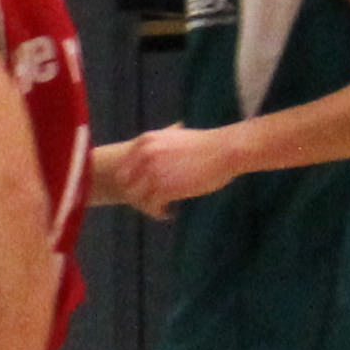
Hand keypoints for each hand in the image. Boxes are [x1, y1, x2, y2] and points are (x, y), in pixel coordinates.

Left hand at [112, 125, 243, 221]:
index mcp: (145, 142)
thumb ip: (160, 146)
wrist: (226, 149)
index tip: (146, 189)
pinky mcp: (165, 188)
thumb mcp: (175, 136)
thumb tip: (159, 154)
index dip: (133, 181)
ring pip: (137, 197)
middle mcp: (144, 155)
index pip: (124, 168)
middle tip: (152, 201)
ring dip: (149, 206)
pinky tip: (170, 212)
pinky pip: (152, 206)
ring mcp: (153, 172)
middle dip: (137, 195)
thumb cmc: (207, 145)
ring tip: (162, 209)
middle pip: (126, 184)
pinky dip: (159, 212)